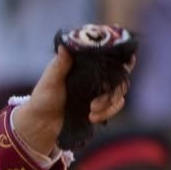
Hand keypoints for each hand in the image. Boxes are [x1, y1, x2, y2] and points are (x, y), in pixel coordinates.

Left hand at [10, 43, 130, 157]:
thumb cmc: (43, 99)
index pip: (108, 54)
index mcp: (84, 64)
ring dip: (108, 102)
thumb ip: (59, 65)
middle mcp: (95, 75)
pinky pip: (115, 106)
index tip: (128, 59)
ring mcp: (99, 90)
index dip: (122, 54)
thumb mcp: (50, 81)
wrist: (42, 125)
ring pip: (119, 92)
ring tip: (91, 110)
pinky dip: (107, 112)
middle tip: (103, 94)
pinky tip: (92, 118)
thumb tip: (65, 45)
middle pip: (120, 74)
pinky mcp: (101, 106)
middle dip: (115, 87)